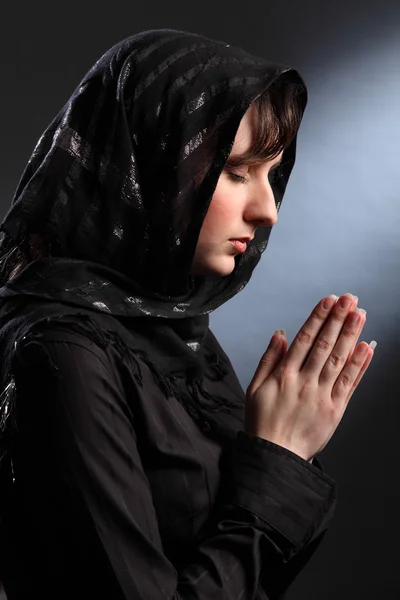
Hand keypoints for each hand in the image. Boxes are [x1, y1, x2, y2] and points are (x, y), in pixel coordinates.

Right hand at [245, 294, 374, 460]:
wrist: (276, 456)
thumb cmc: (262, 422)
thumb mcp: (255, 388)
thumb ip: (268, 359)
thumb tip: (280, 334)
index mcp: (284, 375)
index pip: (305, 339)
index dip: (319, 318)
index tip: (329, 301)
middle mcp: (305, 382)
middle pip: (325, 345)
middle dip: (338, 319)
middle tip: (349, 300)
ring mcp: (322, 396)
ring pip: (339, 360)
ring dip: (351, 335)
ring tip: (360, 315)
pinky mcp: (335, 410)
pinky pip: (350, 384)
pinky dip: (360, 365)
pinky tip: (367, 348)